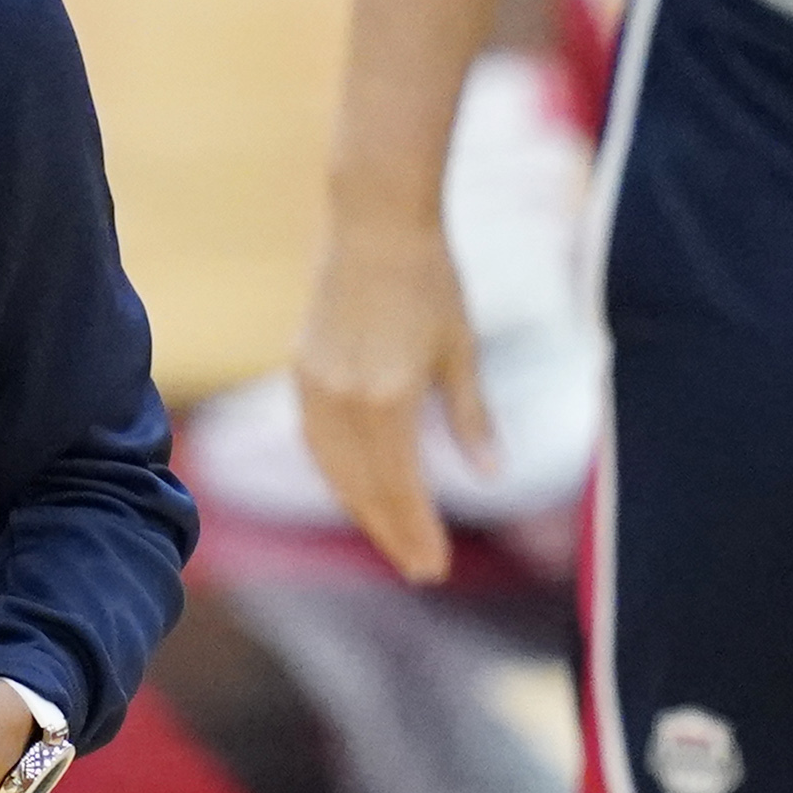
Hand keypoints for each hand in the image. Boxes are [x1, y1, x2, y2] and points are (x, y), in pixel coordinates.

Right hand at [287, 198, 495, 587]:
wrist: (375, 223)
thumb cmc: (431, 280)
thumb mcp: (462, 350)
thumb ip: (472, 418)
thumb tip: (490, 476)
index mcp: (388, 399)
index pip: (401, 487)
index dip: (417, 531)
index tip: (434, 567)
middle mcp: (344, 400)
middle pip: (363, 489)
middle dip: (391, 532)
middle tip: (419, 569)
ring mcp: (316, 386)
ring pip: (333, 471)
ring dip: (361, 509)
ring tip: (391, 537)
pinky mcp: (302, 371)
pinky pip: (315, 442)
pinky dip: (335, 474)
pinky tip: (355, 488)